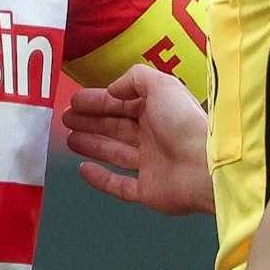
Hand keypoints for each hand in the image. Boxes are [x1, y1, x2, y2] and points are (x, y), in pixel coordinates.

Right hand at [64, 63, 213, 214]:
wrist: (203, 166)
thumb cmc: (184, 123)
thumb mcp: (162, 85)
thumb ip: (136, 79)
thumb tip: (114, 88)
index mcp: (159, 111)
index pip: (122, 104)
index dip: (98, 102)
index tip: (75, 101)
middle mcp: (155, 136)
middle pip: (116, 127)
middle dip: (91, 122)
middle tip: (66, 118)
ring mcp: (151, 164)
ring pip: (115, 153)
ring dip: (92, 145)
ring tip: (69, 138)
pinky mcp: (148, 190)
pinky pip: (120, 185)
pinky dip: (101, 179)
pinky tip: (84, 169)